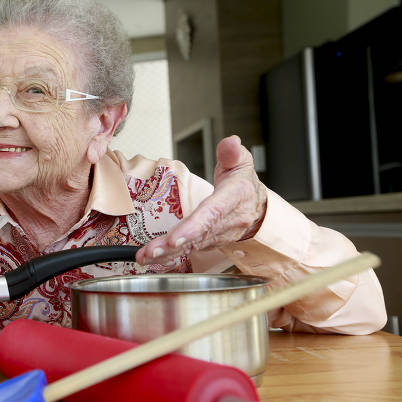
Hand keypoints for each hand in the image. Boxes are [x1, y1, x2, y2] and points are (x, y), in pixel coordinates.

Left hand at [136, 135, 266, 265]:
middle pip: (197, 235)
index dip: (194, 227)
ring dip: (166, 253)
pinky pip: (189, 251)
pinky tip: (151, 259)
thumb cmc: (244, 184)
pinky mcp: (208, 242)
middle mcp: (226, 221)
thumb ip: (232, 153)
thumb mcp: (241, 163)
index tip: (175, 237)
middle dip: (172, 245)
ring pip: (191, 246)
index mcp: (234, 198)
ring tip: (144, 257)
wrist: (257, 209)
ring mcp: (217, 235)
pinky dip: (169, 257)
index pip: (212, 213)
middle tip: (150, 251)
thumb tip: (231, 142)